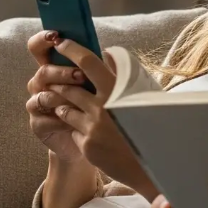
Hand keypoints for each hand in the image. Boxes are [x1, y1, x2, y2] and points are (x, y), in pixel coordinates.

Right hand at [23, 30, 87, 160]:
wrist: (90, 141)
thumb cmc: (93, 107)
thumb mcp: (96, 84)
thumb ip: (95, 66)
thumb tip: (106, 51)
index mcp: (52, 68)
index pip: (38, 48)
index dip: (42, 40)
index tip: (56, 36)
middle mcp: (41, 84)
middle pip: (43, 71)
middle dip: (62, 72)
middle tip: (81, 76)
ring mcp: (37, 104)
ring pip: (44, 94)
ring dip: (63, 96)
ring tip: (81, 101)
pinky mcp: (37, 124)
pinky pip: (44, 117)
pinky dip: (60, 118)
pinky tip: (73, 121)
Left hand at [42, 38, 155, 196]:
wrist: (153, 165)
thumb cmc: (151, 125)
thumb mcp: (143, 94)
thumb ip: (122, 74)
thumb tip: (106, 53)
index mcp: (118, 89)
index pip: (88, 62)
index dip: (71, 49)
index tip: (61, 42)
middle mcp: (103, 107)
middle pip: (68, 87)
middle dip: (58, 83)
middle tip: (55, 80)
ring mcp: (93, 127)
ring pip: (64, 109)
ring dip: (63, 105)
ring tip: (67, 105)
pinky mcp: (87, 146)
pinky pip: (73, 131)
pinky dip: (77, 129)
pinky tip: (89, 133)